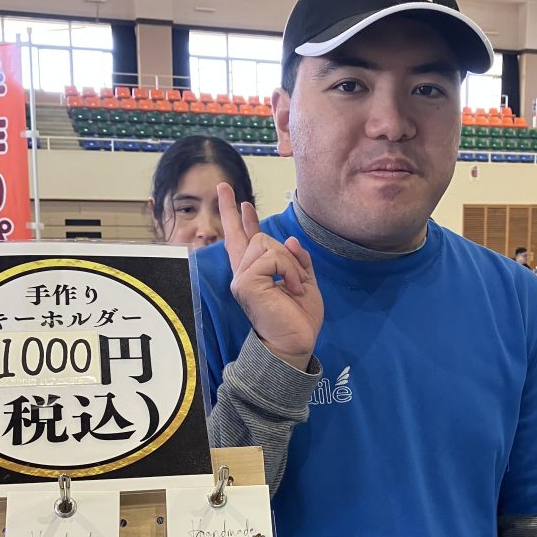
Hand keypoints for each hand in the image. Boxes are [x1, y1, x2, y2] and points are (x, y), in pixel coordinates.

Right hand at [218, 183, 323, 370]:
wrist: (295, 344)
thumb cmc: (299, 319)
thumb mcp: (305, 282)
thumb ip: (296, 260)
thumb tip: (288, 240)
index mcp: (255, 273)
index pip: (241, 237)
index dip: (235, 214)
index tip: (231, 192)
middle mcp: (243, 273)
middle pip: (256, 234)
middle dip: (276, 244)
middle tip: (283, 265)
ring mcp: (241, 277)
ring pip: (267, 242)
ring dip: (290, 263)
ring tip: (295, 287)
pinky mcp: (245, 282)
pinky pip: (272, 257)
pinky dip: (289, 271)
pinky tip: (292, 290)